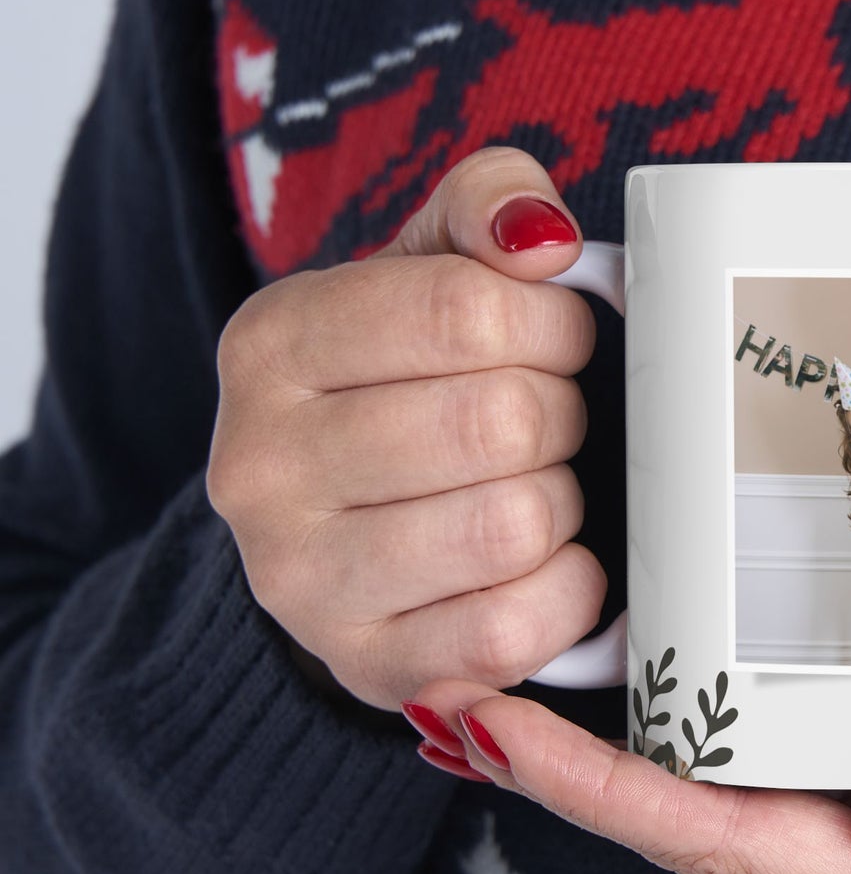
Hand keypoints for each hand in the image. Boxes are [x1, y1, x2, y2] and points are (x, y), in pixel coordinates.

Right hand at [207, 148, 603, 708]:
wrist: (340, 532)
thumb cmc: (403, 387)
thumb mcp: (427, 269)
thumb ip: (486, 207)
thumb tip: (542, 239)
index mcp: (272, 344)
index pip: (466, 310)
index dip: (552, 324)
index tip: (555, 340)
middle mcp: (261, 466)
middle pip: (500, 421)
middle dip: (559, 415)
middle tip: (545, 422)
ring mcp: (303, 581)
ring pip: (513, 525)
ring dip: (560, 503)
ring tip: (534, 489)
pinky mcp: (369, 666)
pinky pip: (514, 629)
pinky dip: (566, 591)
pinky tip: (545, 565)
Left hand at [407, 650, 850, 873]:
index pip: (733, 851)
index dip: (607, 798)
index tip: (497, 728)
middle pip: (700, 833)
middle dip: (573, 777)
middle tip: (463, 694)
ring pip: (729, 801)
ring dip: (620, 756)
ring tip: (522, 688)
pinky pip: (786, 761)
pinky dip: (702, 729)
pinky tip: (663, 683)